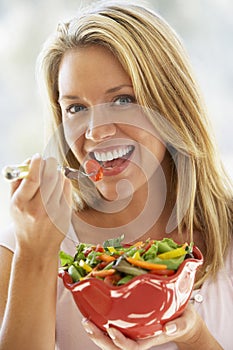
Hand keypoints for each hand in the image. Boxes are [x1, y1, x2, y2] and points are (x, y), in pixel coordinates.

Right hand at [10, 154, 71, 256]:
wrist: (36, 246)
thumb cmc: (24, 221)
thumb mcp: (14, 203)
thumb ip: (17, 181)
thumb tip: (28, 161)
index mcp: (21, 204)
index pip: (31, 178)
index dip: (35, 163)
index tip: (37, 156)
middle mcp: (38, 208)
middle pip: (49, 176)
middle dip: (49, 164)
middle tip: (48, 162)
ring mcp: (54, 212)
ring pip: (60, 180)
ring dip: (56, 173)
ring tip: (51, 177)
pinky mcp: (66, 213)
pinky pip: (67, 188)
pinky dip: (63, 182)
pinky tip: (58, 187)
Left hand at [82, 304, 221, 349]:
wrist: (183, 320)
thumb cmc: (183, 319)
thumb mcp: (185, 320)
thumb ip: (179, 325)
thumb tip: (168, 328)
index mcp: (151, 338)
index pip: (132, 346)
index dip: (121, 341)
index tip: (112, 330)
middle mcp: (139, 337)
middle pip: (116, 346)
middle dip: (100, 339)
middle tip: (88, 325)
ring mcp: (134, 332)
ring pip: (112, 340)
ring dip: (98, 333)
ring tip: (86, 321)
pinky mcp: (131, 324)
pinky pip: (114, 328)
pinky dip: (102, 324)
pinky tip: (94, 314)